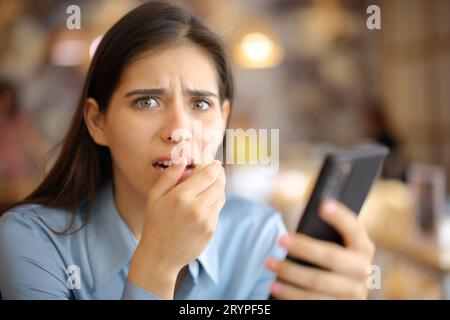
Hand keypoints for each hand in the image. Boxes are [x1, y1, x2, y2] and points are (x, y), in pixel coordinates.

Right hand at [127, 157, 225, 297]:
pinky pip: (218, 210)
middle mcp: (196, 208)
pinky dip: (216, 203)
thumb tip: (182, 159)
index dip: (214, 166)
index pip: (207, 174)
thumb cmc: (155, 224)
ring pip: (221, 196)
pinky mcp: (211, 230)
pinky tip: (208, 201)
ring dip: (220, 187)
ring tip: (214, 184)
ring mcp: (206, 220)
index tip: (215, 163)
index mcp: (181, 197)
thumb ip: (169, 176)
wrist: (160, 256)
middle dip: (220, 175)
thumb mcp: (154, 197)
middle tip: (218, 170)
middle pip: (218, 183)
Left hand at [266, 199, 374, 299]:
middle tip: (280, 240)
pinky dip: (290, 294)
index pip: (354, 229)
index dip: (340, 217)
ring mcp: (353, 293)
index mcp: (363, 249)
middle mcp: (363, 271)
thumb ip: (326, 236)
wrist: (344, 296)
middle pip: (331, 257)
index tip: (322, 205)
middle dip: (304, 248)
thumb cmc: (333, 264)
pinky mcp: (339, 308)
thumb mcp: (338, 248)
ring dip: (290, 273)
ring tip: (270, 264)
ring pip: (317, 283)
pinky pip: (310, 302)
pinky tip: (275, 287)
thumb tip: (299, 226)